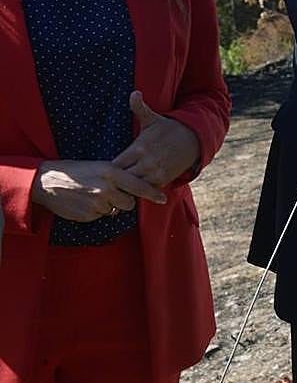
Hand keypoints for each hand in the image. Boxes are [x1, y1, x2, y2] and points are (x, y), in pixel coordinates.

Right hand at [31, 159, 165, 221]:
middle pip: (129, 203)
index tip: (163, 199)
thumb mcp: (100, 166)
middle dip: (124, 201)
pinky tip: (85, 202)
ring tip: (93, 195)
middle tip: (111, 193)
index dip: (153, 193)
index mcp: (112, 172)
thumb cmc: (77, 171)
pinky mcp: (88, 215)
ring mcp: (97, 203)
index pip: (139, 186)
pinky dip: (96, 212)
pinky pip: (100, 217)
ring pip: (114, 211)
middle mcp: (107, 189)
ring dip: (108, 206)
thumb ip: (119, 176)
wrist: (47, 181)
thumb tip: (138, 185)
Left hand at [111, 91, 199, 187]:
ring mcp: (156, 172)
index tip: (102, 172)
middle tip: (105, 185)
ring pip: (134, 187)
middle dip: (115, 182)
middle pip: (122, 179)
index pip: (115, 165)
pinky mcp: (164, 180)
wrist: (193, 140)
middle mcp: (147, 162)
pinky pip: (146, 190)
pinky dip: (139, 191)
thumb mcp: (153, 119)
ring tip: (116, 190)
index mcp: (139, 147)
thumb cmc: (168, 129)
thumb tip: (134, 92)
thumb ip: (139, 108)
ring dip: (126, 188)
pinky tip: (131, 191)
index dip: (108, 170)